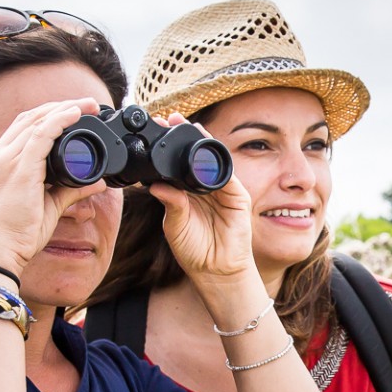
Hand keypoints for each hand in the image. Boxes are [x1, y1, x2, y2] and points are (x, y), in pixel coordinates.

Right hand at [0, 98, 101, 276]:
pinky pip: (41, 135)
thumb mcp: (46, 207)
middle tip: (87, 104)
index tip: (73, 112)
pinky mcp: (18, 168)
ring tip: (88, 105)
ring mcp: (5, 160)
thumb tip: (96, 182)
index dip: (49, 115)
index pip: (23, 127)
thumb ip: (70, 191)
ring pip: (36, 121)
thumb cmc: (14, 234)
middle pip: (30, 118)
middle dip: (59, 106)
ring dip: (64, 109)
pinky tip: (76, 114)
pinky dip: (60, 120)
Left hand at [146, 114, 255, 285]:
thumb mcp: (174, 225)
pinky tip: (207, 147)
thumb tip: (155, 184)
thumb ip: (170, 203)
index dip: (167, 149)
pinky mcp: (237, 196)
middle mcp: (204, 188)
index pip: (177, 165)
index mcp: (187, 193)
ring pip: (211, 159)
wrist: (216, 271)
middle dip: (182, 137)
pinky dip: (218, 159)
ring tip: (186, 125)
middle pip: (193, 156)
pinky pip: (227, 174)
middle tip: (167, 120)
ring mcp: (222, 190)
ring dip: (200, 141)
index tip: (154, 131)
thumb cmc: (195, 250)